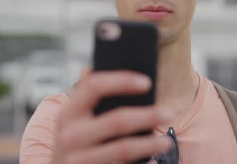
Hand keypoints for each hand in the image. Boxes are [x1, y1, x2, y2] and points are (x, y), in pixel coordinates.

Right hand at [52, 69, 173, 163]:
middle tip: (168, 113)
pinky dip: (142, 163)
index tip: (147, 82)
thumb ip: (94, 102)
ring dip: (150, 144)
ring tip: (166, 141)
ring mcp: (77, 159)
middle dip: (147, 115)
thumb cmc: (75, 143)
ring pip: (123, 148)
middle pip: (117, 120)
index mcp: (68, 113)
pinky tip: (153, 160)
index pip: (94, 86)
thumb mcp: (75, 121)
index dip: (121, 80)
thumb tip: (132, 80)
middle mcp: (70, 135)